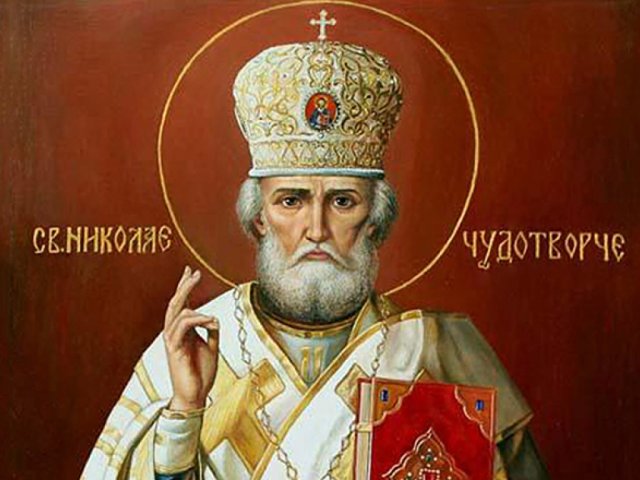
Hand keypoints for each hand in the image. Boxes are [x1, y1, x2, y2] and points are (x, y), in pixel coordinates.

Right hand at [163, 266, 218, 410]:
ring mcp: (172, 340)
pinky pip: (182, 326)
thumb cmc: (201, 373)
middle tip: (195, 273)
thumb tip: (214, 318)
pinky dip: (197, 320)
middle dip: (184, 286)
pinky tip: (210, 322)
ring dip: (197, 309)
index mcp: (183, 331)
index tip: (190, 271)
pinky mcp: (174, 349)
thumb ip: (211, 332)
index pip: (181, 304)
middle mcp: (175, 333)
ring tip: (212, 318)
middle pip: (175, 303)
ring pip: (177, 312)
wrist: (195, 395)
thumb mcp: (211, 347)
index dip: (184, 286)